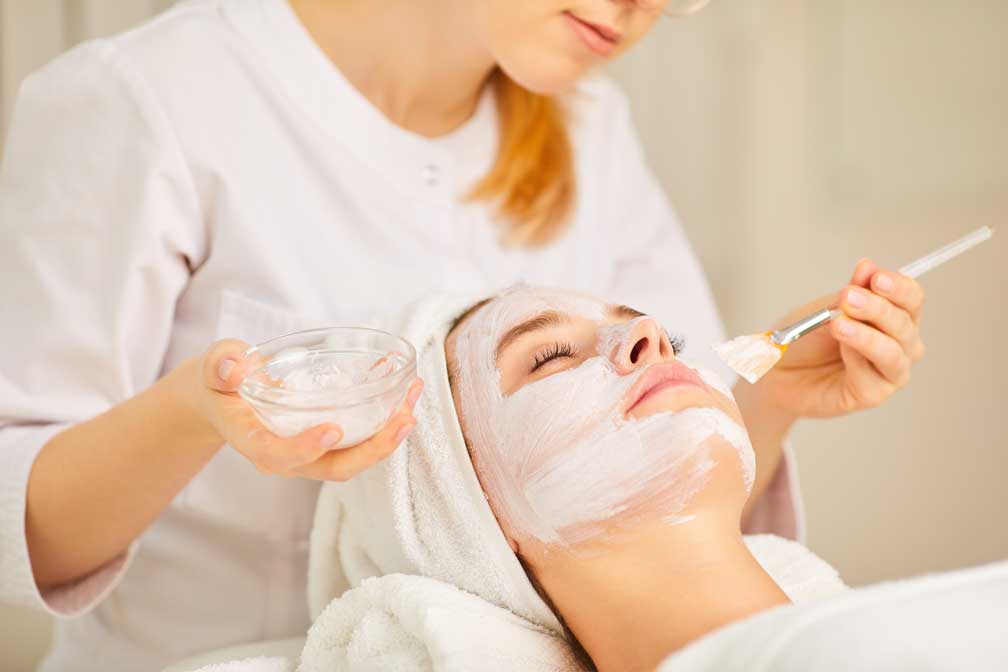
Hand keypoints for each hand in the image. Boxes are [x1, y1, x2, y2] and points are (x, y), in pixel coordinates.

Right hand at [189, 339, 422, 480]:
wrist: (227, 399)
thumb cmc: (221, 383)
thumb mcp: (213, 368)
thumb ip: (220, 365)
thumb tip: (234, 367)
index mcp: (253, 441)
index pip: (277, 454)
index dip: (305, 448)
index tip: (332, 429)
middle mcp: (286, 456)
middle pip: (332, 467)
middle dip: (372, 450)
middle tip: (402, 419)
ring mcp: (310, 454)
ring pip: (354, 458)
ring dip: (388, 436)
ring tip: (412, 403)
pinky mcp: (329, 444)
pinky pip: (361, 441)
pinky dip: (385, 422)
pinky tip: (405, 394)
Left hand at [753, 258, 925, 419]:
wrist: (779, 369)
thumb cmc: (807, 337)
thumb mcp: (826, 308)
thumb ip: (851, 291)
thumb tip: (868, 266)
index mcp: (894, 317)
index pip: (912, 299)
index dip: (898, 287)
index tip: (875, 277)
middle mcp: (900, 345)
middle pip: (904, 324)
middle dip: (876, 308)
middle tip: (848, 297)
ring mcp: (888, 372)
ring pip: (892, 353)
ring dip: (866, 336)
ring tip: (839, 324)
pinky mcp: (871, 395)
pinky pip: (871, 377)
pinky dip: (856, 359)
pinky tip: (841, 348)